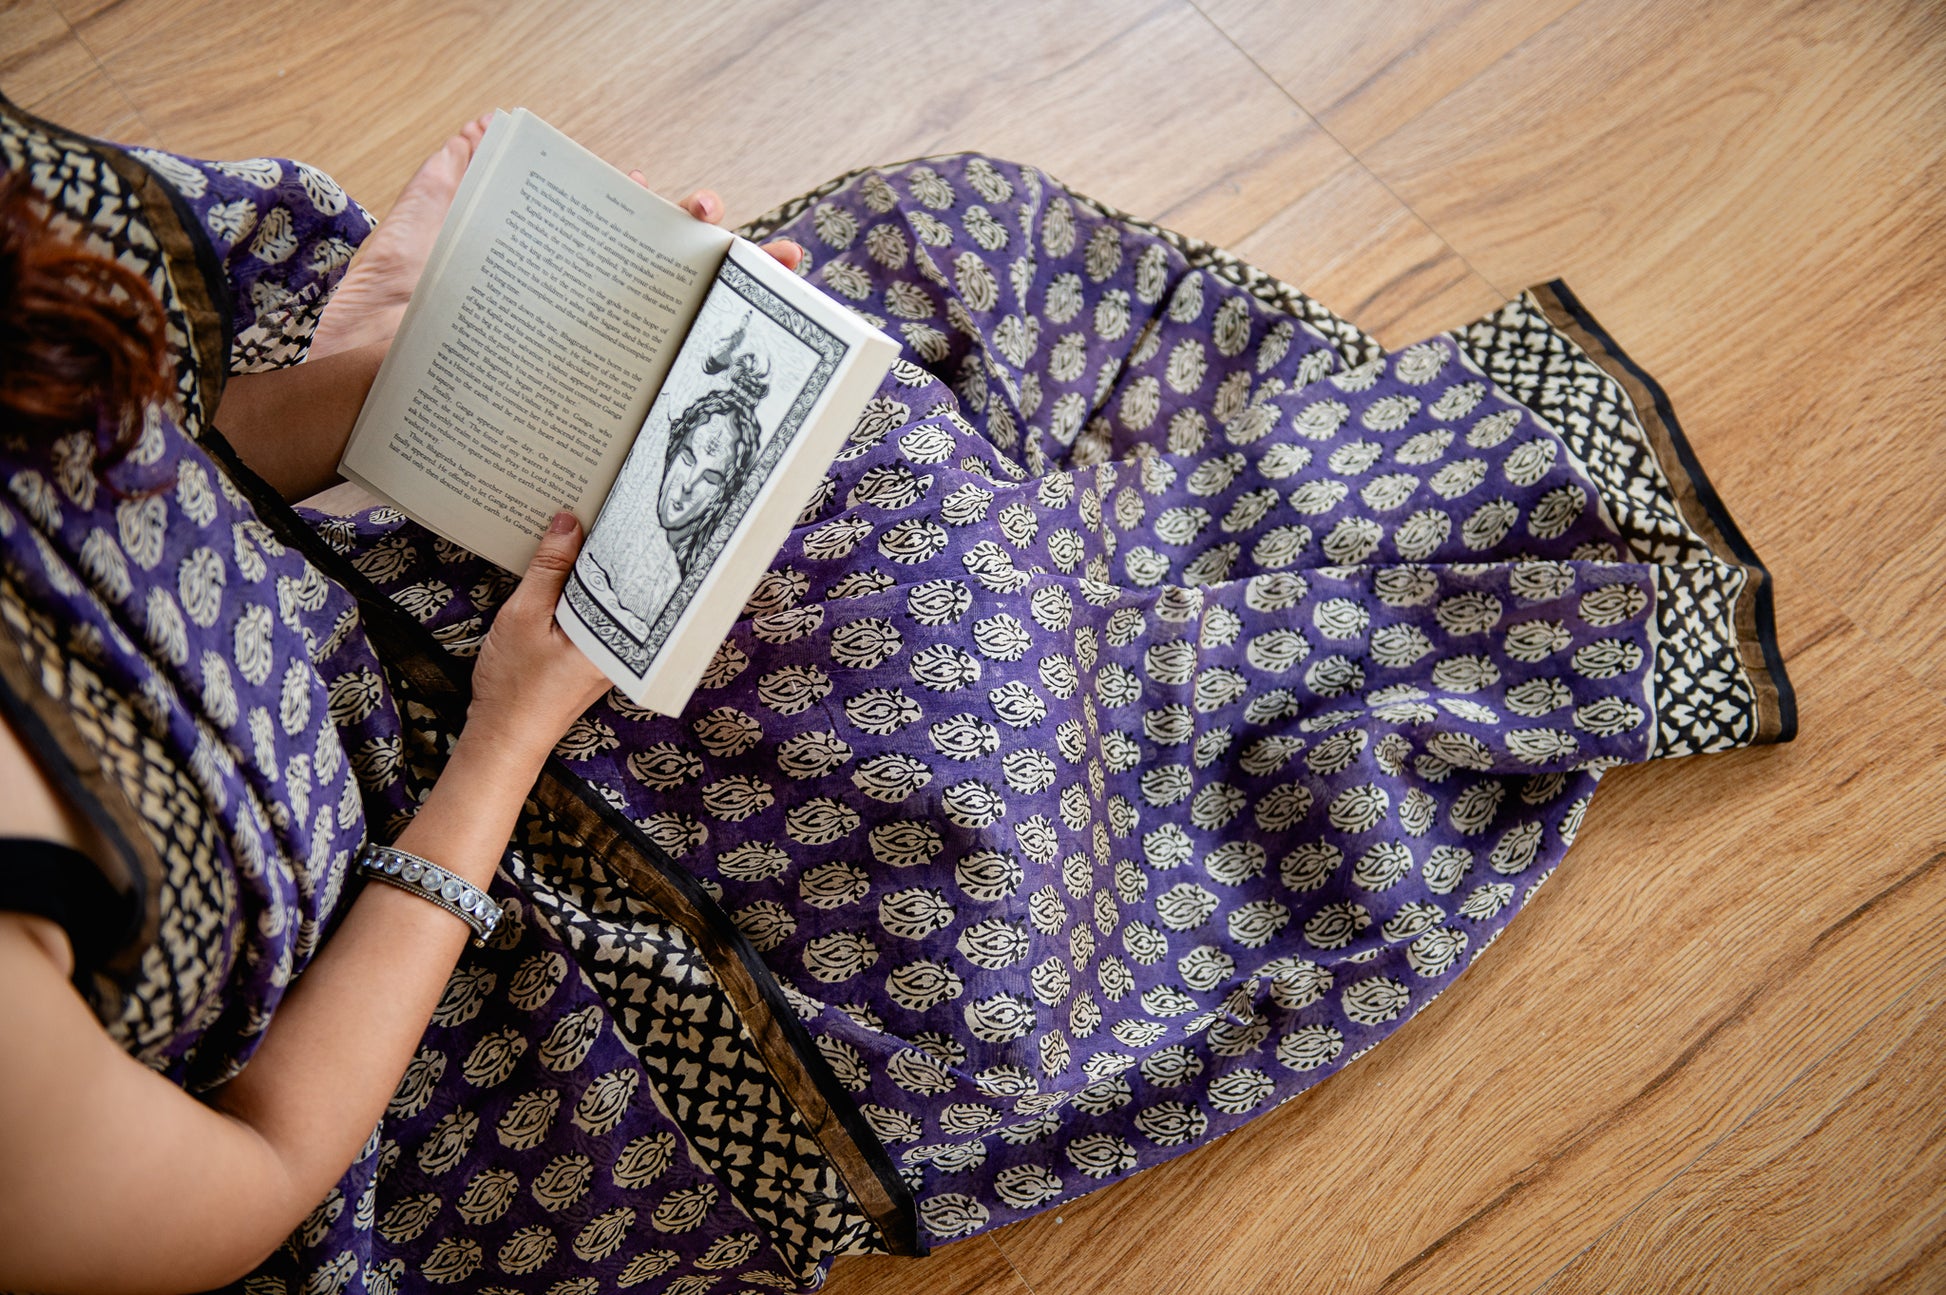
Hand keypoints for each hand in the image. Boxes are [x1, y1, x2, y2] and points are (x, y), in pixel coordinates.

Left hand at [311, 114, 804, 359]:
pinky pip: (642, 406)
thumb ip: (449, 189)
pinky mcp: (571, 417)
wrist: (353, 403)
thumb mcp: (410, 246)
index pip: (620, 242)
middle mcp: (570, 325)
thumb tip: (483, 127)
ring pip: (669, 338)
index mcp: (546, 282)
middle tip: (739, 234)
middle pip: (661, 286)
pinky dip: (695, 383)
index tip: (685, 200)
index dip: (662, 216)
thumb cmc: (375, 333)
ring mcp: (575, 371)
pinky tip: (729, 361)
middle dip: (716, 254)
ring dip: (727, 305)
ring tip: (768, 275)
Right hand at [462, 512, 610, 770]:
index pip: (635, 571)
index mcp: (619, 634)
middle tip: (605, 499)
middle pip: (626, 580)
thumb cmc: (514, 686)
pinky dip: (582, 586)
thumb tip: (569, 522)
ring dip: (596, 563)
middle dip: (613, 543)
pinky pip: (595, 609)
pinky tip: (567, 564)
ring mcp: (610, 648)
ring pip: (609, 594)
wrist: (504, 737)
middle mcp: (624, 642)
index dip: (627, 533)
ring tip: (585, 522)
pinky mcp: (593, 652)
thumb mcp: (525, 616)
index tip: (621, 496)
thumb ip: (549, 569)